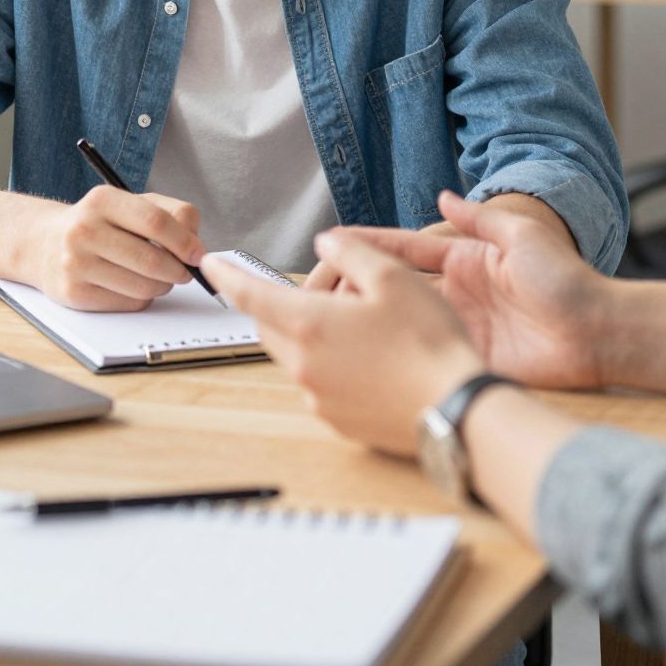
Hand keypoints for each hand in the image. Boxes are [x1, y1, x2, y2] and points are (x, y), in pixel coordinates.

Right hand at [31, 186, 204, 310]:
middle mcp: (84, 230)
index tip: (198, 254)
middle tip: (184, 271)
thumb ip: (172, 214)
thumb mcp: (131, 203)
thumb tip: (197, 247)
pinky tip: (131, 284)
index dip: (185, 242)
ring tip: (157, 276)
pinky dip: (142, 297)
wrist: (44, 244)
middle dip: (179, 270)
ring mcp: (76, 264)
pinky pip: (129, 303)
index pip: (156, 222)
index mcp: (102, 200)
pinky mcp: (74, 293)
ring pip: (144, 286)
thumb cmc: (99, 223)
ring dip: (162, 285)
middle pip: (152, 260)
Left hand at [209, 233, 487, 456]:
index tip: (210, 265)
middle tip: (321, 286)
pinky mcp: (339, 421)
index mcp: (309, 324)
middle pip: (271, 327)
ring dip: (310, 334)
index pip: (251, 294)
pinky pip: (320, 384)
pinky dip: (330, 364)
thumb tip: (326, 244)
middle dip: (279, 304)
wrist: (455, 409)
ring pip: (297, 356)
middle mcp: (304, 365)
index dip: (228, 276)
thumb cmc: (428, 341)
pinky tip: (371, 357)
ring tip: (357, 321)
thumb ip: (352, 252)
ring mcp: (318, 398)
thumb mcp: (393, 277)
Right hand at [324, 190, 609, 390]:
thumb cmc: (566, 278)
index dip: (368, 245)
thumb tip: (444, 197)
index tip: (329, 241)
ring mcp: (458, 326)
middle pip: (392, 287)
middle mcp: (456, 292)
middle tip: (311, 288)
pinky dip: (390, 353)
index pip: (405, 248)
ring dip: (363, 319)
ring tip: (320, 320)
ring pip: (398, 321)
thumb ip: (481, 218)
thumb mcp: (522, 235)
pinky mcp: (464, 356)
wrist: (598, 331)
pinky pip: (421, 352)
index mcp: (466, 260)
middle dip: (352, 285)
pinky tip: (357, 356)